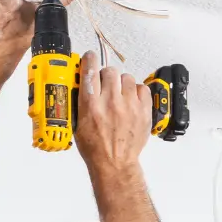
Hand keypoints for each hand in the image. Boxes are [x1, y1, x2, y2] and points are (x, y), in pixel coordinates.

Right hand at [74, 50, 152, 168]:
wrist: (115, 163)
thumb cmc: (96, 148)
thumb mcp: (77, 123)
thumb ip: (80, 100)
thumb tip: (80, 82)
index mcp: (90, 105)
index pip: (90, 69)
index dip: (89, 60)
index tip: (90, 58)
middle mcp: (110, 102)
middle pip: (110, 71)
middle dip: (106, 76)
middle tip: (105, 86)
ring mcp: (129, 106)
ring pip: (126, 77)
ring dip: (121, 84)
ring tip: (119, 96)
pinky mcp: (143, 111)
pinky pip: (142, 88)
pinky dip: (136, 92)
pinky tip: (130, 101)